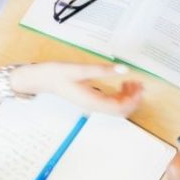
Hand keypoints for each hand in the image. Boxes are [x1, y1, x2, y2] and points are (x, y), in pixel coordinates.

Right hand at [11, 62, 142, 115]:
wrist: (40, 79)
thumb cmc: (56, 73)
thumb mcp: (79, 69)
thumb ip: (102, 70)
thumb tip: (123, 69)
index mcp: (91, 102)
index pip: (119, 108)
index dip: (133, 100)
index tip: (140, 86)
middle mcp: (93, 106)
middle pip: (121, 110)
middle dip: (134, 99)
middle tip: (140, 83)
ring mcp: (92, 104)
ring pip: (117, 107)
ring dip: (128, 97)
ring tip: (134, 82)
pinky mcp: (91, 99)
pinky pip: (111, 102)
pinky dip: (121, 95)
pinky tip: (123, 84)